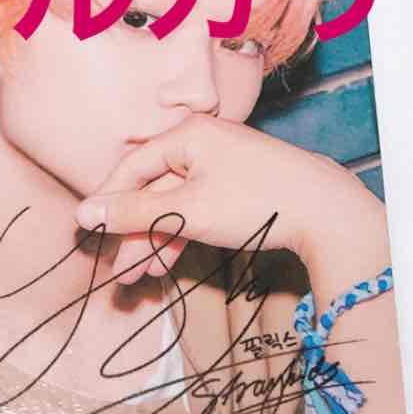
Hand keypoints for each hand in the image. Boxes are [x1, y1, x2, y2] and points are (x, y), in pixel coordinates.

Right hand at [76, 113, 383, 281]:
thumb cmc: (256, 201)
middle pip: (151, 190)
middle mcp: (200, 144)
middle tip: (115, 271)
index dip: (106, 202)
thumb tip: (85, 213)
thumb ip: (134, 213)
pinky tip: (163, 263)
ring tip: (135, 278)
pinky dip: (179, 235)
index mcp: (187, 135)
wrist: (327, 212)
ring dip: (153, 241)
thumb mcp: (188, 211)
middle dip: (132, 233)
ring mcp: (219, 166)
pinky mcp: (234, 188)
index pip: (130, 167)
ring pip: (173, 205)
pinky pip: (194, 209)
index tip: (86, 233)